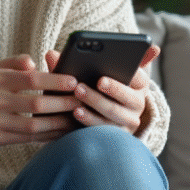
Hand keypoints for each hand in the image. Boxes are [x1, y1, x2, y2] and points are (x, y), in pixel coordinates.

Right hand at [0, 55, 80, 149]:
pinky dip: (48, 134)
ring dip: (59, 122)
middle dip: (62, 103)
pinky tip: (62, 129)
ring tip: (76, 116)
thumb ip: (17, 61)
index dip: (54, 81)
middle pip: (35, 104)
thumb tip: (33, 63)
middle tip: (81, 100)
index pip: (31, 79)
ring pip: (34, 125)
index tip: (73, 81)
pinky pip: (29, 138)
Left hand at [44, 45, 159, 134]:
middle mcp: (139, 104)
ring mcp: (130, 121)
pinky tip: (76, 113)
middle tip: (80, 88)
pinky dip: (89, 121)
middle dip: (100, 95)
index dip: (118, 81)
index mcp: (139, 83)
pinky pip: (104, 129)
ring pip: (112, 115)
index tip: (99, 80)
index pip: (137, 78)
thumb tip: (50, 54)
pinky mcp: (119, 135)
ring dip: (93, 108)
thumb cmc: (97, 82)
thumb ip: (76, 61)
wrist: (102, 109)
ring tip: (75, 102)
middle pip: (123, 100)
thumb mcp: (94, 70)